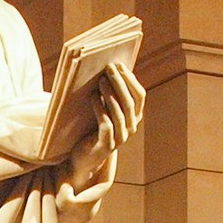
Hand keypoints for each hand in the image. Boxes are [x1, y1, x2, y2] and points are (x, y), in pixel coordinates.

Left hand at [69, 62, 144, 187]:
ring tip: (100, 80)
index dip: (131, 79)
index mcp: (134, 117)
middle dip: (120, 82)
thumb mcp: (105, 110)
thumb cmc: (93, 128)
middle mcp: (130, 127)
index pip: (139, 96)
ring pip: (119, 113)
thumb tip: (110, 69)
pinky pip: (106, 124)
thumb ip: (111, 95)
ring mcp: (120, 138)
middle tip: (109, 68)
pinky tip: (92, 97)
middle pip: (130, 102)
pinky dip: (100, 108)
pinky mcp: (106, 145)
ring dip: (110, 93)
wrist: (83, 158)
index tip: (119, 65)